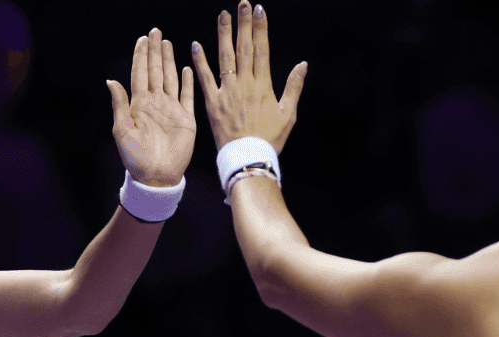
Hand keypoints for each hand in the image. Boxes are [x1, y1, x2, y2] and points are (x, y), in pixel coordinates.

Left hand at [107, 28, 195, 186]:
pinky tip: (186, 68)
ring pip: (170, 78)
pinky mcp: (186, 119)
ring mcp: (171, 109)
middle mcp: (155, 103)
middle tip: (155, 32)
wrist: (156, 175)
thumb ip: (119, 104)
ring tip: (167, 43)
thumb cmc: (135, 157)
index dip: (140, 56)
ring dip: (169, 61)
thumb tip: (111, 81)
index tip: (142, 39)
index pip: (139, 74)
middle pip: (155, 71)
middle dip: (154, 51)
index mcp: (138, 104)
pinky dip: (187, 82)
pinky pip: (187, 96)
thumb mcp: (121, 130)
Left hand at [191, 2, 306, 151]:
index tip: (259, 11)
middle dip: (244, 24)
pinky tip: (195, 44)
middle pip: (244, 48)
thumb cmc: (270, 139)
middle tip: (243, 4)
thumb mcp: (288, 114)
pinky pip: (204, 79)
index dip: (260, 29)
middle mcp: (244, 84)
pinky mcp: (212, 103)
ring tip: (223, 15)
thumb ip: (294, 87)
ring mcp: (227, 92)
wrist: (247, 159)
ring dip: (223, 35)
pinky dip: (199, 61)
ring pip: (225, 58)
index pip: (262, 50)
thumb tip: (303, 64)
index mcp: (263, 86)